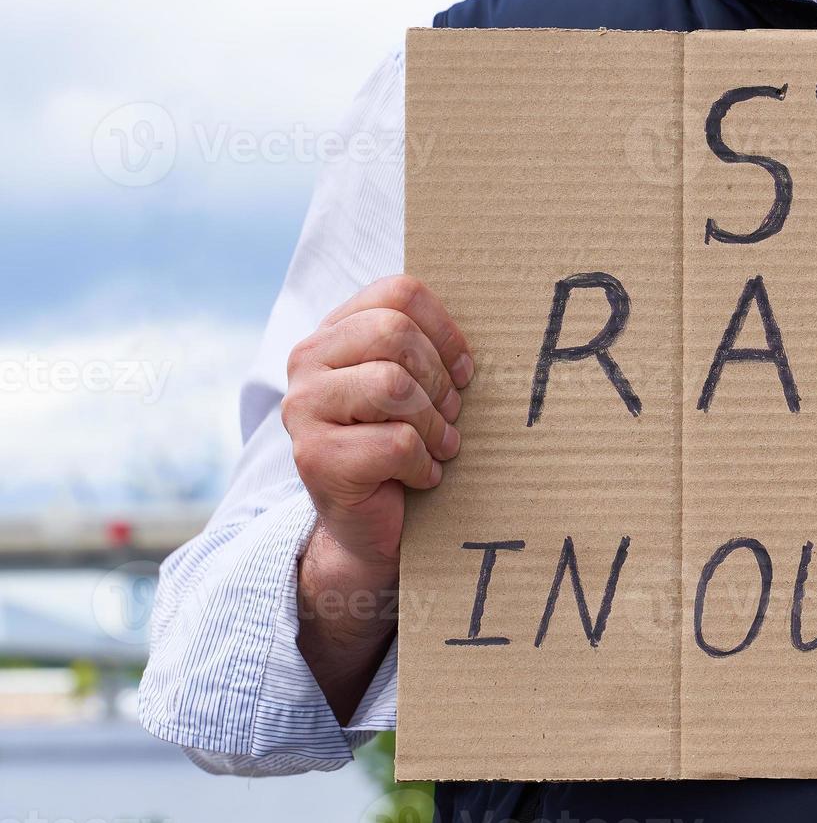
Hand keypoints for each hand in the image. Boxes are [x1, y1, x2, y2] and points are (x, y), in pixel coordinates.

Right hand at [283, 275, 472, 719]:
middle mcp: (306, 361)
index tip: (463, 372)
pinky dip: (422, 464)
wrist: (370, 529)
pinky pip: (395, 442)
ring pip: (394, 385)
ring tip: (436, 447)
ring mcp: (302, 409)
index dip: (446, 331)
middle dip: (439, 381)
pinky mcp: (314, 458)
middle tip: (450, 416)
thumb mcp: (419, 386)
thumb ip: (431, 347)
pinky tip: (418, 478)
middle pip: (395, 334)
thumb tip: (508, 316)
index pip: (399, 292)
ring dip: (433, 424)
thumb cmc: (405, 447)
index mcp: (335, 332)